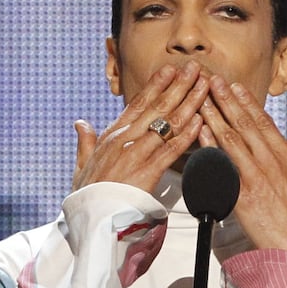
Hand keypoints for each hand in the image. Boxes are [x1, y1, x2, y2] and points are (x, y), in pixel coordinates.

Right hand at [72, 61, 207, 193]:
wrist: (91, 219)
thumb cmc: (89, 194)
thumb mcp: (82, 165)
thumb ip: (85, 142)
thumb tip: (81, 123)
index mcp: (112, 136)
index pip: (137, 104)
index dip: (156, 86)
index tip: (170, 70)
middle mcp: (124, 140)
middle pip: (157, 107)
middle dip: (178, 86)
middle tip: (195, 68)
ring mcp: (136, 154)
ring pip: (167, 124)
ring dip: (189, 103)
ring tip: (205, 86)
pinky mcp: (147, 172)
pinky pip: (171, 150)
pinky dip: (186, 135)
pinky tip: (200, 121)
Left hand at [197, 73, 286, 269]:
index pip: (266, 124)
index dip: (248, 103)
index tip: (234, 86)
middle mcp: (275, 164)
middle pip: (247, 125)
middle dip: (227, 100)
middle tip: (210, 79)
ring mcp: (260, 179)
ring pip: (233, 140)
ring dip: (215, 116)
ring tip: (200, 97)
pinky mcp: (245, 196)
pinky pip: (224, 166)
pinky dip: (211, 147)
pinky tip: (200, 132)